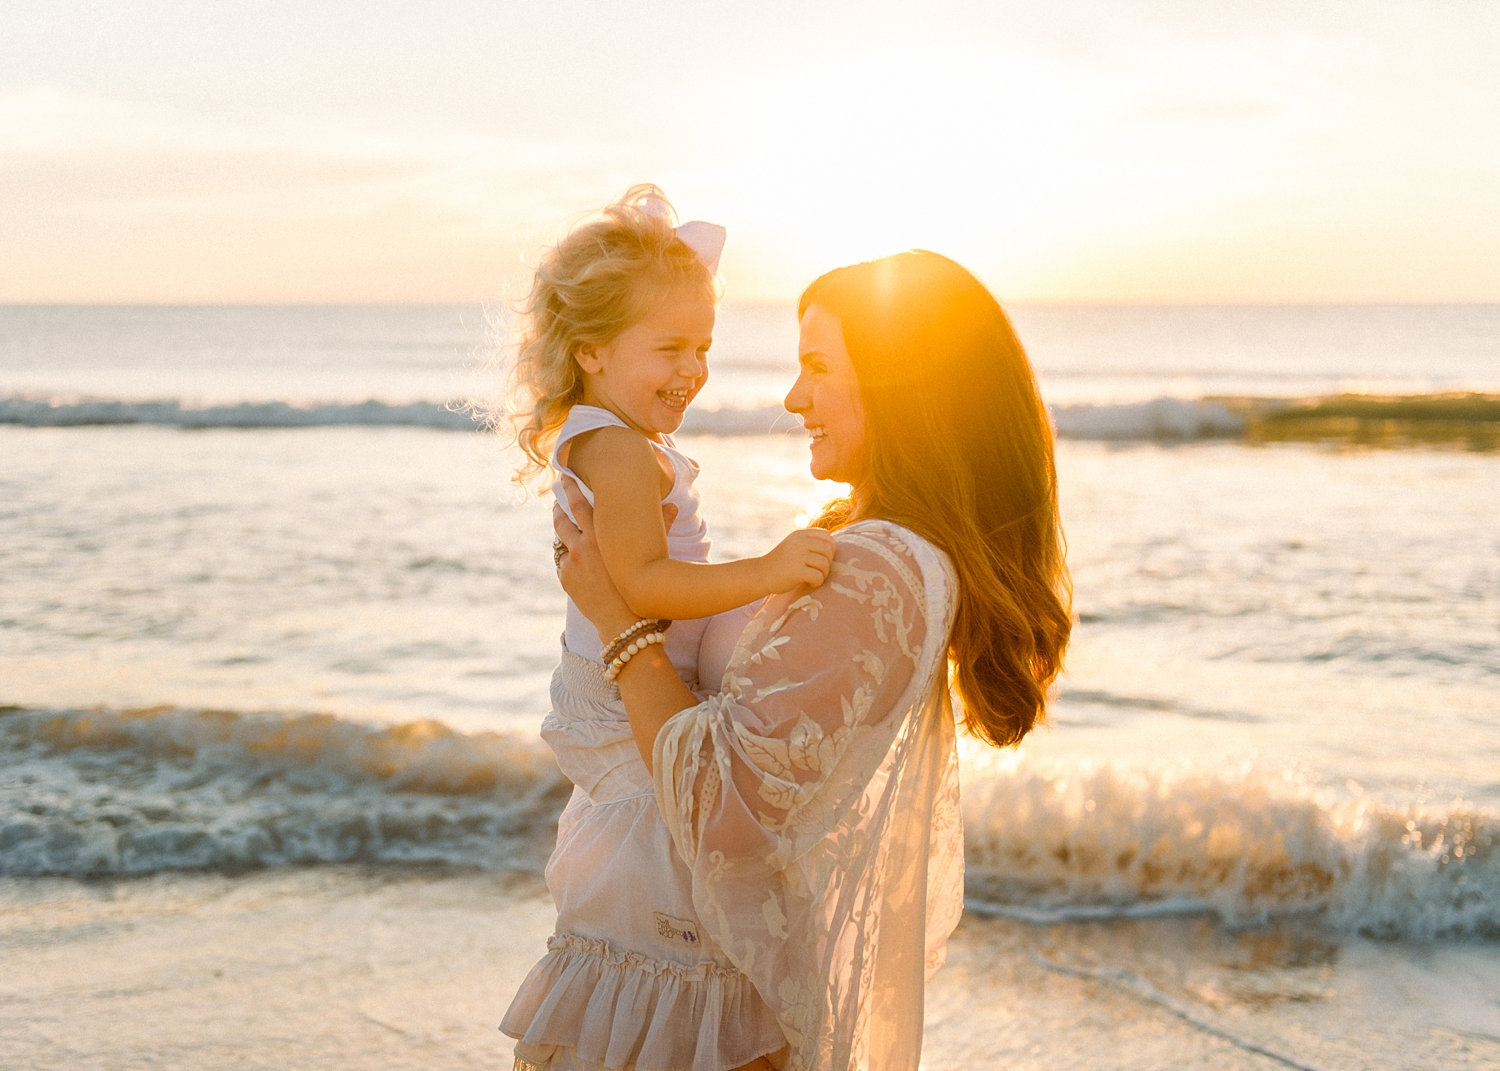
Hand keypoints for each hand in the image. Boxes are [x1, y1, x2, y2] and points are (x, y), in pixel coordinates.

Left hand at [552, 478, 677, 640]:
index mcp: (601, 535)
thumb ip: (660, 526)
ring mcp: (571, 563)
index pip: (580, 504)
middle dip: (559, 505)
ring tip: (561, 522)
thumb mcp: (651, 553)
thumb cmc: (643, 585)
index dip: (571, 489)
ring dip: (560, 529)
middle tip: (557, 496)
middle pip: (562, 519)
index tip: (566, 478)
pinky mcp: (566, 578)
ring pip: (560, 540)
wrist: (624, 621)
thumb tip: (673, 507)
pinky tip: (576, 558)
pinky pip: (564, 562)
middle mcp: (582, 546)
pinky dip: (569, 558)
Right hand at [759, 527, 836, 591]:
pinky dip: (816, 582)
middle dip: (828, 563)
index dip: (830, 549)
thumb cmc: (781, 563)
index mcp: (801, 534)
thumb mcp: (794, 545)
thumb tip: (834, 547)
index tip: (821, 559)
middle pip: (829, 550)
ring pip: (825, 564)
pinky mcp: (796, 571)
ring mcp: (798, 555)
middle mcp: (800, 542)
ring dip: (823, 574)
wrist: (760, 574)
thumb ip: (810, 543)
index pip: (827, 537)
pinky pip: (818, 576)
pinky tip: (808, 583)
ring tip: (813, 578)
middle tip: (818, 571)